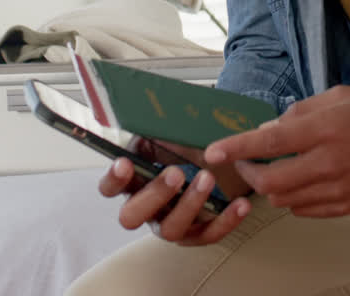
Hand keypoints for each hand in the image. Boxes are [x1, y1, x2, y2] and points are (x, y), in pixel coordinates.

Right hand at [97, 139, 253, 244]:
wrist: (220, 160)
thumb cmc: (187, 147)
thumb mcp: (168, 134)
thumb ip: (152, 129)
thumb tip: (141, 114)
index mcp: (134, 183)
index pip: (109, 188)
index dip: (113, 179)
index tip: (125, 163)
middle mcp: (147, 209)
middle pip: (132, 216)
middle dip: (154, 194)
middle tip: (176, 173)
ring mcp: (170, 224)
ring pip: (170, 229)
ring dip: (190, 203)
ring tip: (208, 177)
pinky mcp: (197, 234)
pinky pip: (207, 235)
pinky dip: (225, 221)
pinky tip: (239, 204)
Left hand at [204, 86, 349, 217]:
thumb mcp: (340, 96)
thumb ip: (301, 111)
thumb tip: (270, 128)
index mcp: (324, 129)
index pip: (267, 143)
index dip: (235, 148)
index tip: (213, 152)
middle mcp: (329, 162)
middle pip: (270, 182)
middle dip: (249, 173)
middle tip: (246, 162)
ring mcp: (339, 189)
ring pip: (285, 200)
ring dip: (272, 187)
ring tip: (276, 170)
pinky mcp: (349, 206)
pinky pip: (307, 210)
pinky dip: (294, 199)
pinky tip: (301, 182)